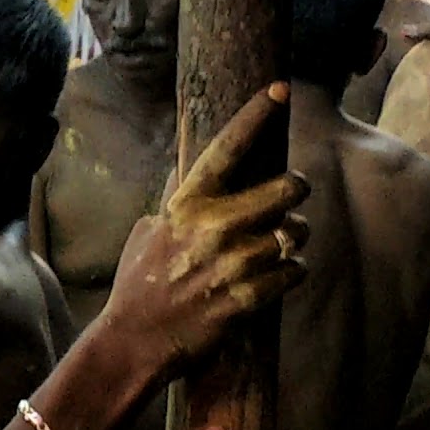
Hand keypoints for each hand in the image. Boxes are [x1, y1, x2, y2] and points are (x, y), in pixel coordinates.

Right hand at [105, 83, 308, 375]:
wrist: (135, 340)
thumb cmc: (138, 284)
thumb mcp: (148, 232)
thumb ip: (178, 206)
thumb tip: (193, 179)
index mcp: (186, 207)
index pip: (226, 149)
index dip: (255, 115)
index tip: (280, 89)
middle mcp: (212, 229)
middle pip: (284, 189)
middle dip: (294, 190)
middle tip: (290, 196)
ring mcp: (232, 265)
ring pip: (294, 233)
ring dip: (293, 238)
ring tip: (279, 244)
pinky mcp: (247, 298)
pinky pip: (293, 272)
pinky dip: (291, 272)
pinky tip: (277, 275)